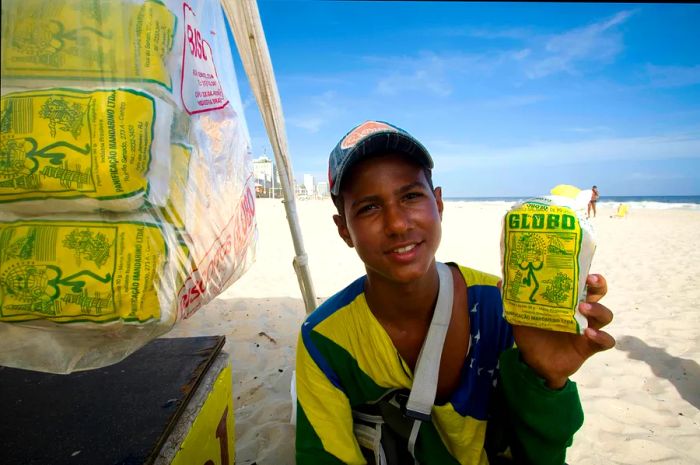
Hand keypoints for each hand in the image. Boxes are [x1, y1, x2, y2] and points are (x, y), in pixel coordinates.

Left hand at [510, 274, 615, 388]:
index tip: (582, 268)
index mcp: (567, 300)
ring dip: (598, 309)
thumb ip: (512, 300)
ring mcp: (588, 328)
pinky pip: (605, 341)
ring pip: (605, 315)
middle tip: (590, 281)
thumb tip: (500, 281)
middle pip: (599, 293)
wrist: (533, 362)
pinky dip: (601, 337)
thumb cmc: (532, 333)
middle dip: (598, 285)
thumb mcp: (520, 315)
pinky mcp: (589, 346)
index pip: (582, 282)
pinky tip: (588, 334)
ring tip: (583, 309)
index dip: (585, 273)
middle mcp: (581, 311)